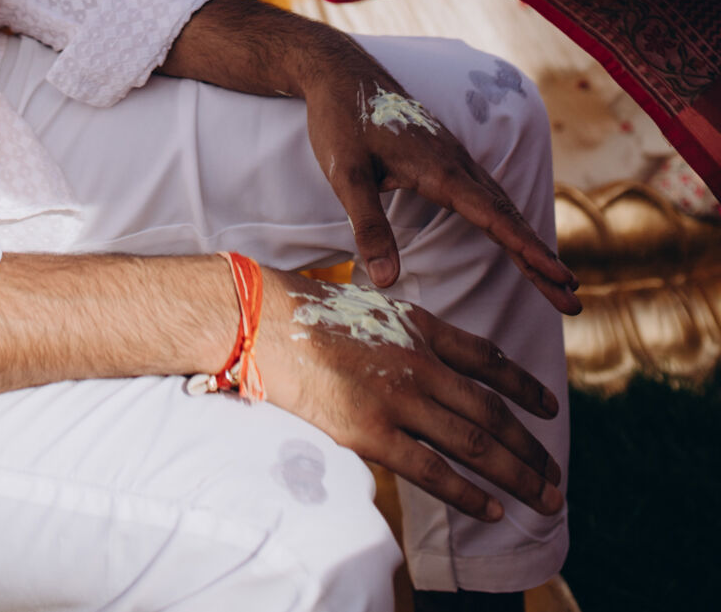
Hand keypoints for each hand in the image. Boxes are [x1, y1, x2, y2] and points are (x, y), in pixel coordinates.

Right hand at [260, 270, 563, 522]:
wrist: (262, 318)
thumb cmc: (305, 311)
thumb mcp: (368, 308)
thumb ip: (404, 335)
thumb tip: (427, 362)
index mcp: (419, 326)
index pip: (487, 359)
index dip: (524, 385)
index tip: (550, 407)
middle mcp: (419, 361)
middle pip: (491, 409)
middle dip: (529, 447)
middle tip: (555, 475)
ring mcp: (398, 397)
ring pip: (474, 442)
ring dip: (515, 474)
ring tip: (543, 498)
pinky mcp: (371, 431)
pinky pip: (432, 470)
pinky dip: (468, 493)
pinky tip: (492, 510)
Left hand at [293, 25, 580, 314]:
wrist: (338, 70)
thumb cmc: (340, 119)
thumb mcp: (344, 174)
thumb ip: (367, 226)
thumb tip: (386, 282)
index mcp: (439, 168)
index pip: (494, 218)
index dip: (527, 251)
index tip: (561, 278)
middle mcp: (456, 161)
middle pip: (508, 216)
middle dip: (540, 259)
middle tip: (572, 299)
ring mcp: (452, 156)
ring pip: (501, 204)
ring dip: (528, 242)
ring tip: (555, 277)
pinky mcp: (443, 156)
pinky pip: (486, 193)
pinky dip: (507, 221)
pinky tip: (513, 234)